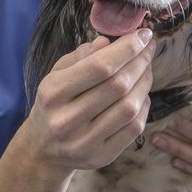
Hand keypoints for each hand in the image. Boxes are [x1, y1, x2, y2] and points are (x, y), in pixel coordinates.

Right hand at [24, 30, 154, 171]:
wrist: (42, 148)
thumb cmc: (54, 104)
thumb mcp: (56, 74)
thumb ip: (82, 56)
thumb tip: (110, 42)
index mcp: (53, 93)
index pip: (99, 67)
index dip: (127, 48)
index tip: (144, 34)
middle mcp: (66, 120)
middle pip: (118, 86)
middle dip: (140, 62)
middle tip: (149, 48)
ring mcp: (84, 142)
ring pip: (129, 107)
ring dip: (145, 83)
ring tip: (146, 69)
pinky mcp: (101, 157)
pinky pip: (134, 128)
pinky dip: (144, 106)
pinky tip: (141, 93)